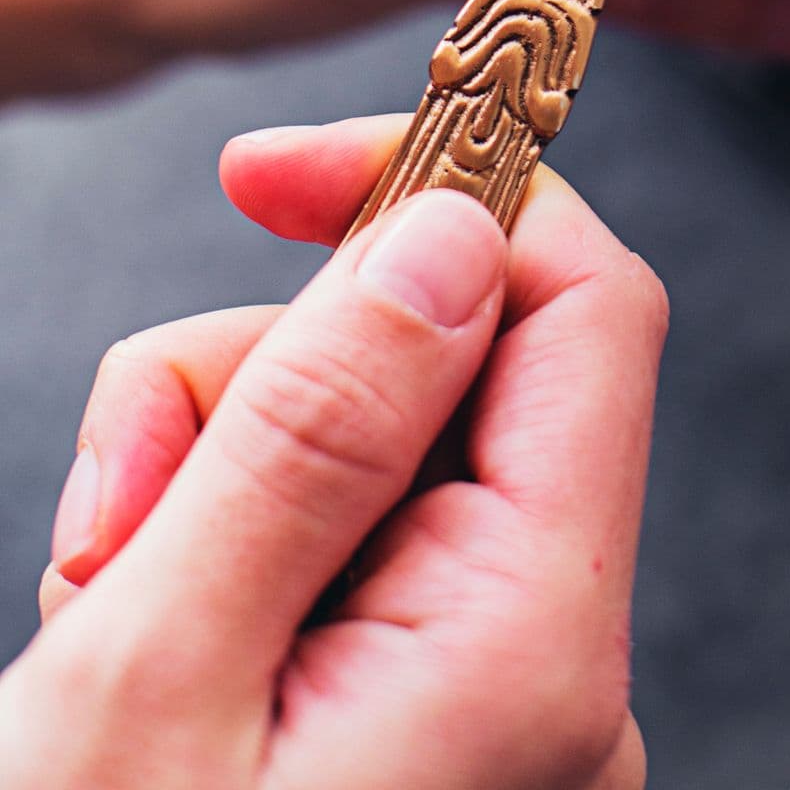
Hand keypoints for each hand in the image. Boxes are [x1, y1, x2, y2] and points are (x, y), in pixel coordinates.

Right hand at [4, 120, 662, 788]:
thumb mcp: (160, 664)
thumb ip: (315, 432)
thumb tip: (450, 232)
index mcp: (533, 644)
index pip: (587, 308)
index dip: (450, 195)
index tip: (282, 171)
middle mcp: (554, 670)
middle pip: (450, 371)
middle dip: (265, 375)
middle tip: (124, 487)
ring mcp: (495, 703)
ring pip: (380, 448)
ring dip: (219, 473)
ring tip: (98, 597)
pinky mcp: (430, 722)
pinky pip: (355, 547)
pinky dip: (233, 551)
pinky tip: (134, 636)